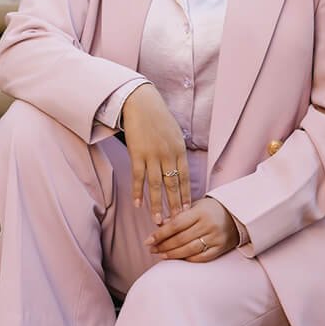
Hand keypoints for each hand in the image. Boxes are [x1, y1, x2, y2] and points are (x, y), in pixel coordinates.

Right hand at [120, 84, 190, 223]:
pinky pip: (138, 178)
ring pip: (156, 186)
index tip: (187, 211)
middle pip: (172, 185)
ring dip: (157, 205)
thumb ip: (178, 152)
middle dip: (174, 205)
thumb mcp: (176, 134)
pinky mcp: (137, 154)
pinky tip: (138, 204)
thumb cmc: (159, 118)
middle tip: (175, 222)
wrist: (141, 103)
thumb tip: (180, 169)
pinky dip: (138, 192)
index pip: (185, 178)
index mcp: (180, 150)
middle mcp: (168, 155)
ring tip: (158, 220)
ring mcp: (152, 155)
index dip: (185, 196)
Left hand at [146, 197, 238, 262]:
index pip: (176, 224)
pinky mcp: (220, 248)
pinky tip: (178, 259)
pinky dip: (188, 259)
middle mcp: (208, 225)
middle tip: (151, 249)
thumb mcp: (196, 206)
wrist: (237, 214)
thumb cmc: (211, 209)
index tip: (148, 240)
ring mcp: (215, 238)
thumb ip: (178, 216)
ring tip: (161, 255)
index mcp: (200, 212)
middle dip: (163, 245)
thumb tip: (160, 226)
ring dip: (172, 254)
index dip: (160, 234)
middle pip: (180, 238)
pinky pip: (201, 257)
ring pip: (189, 250)